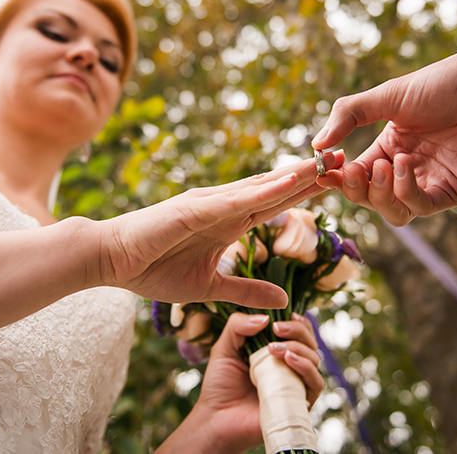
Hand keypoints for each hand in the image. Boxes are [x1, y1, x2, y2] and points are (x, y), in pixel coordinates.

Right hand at [97, 151, 344, 307]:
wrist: (112, 262)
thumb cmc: (154, 270)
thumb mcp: (212, 287)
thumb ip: (247, 289)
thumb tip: (285, 300)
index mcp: (230, 221)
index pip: (277, 203)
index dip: (307, 192)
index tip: (339, 182)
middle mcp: (224, 206)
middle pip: (276, 187)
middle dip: (310, 175)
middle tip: (344, 157)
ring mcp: (209, 204)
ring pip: (259, 187)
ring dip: (292, 175)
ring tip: (324, 162)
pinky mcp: (191, 209)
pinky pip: (232, 201)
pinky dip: (259, 192)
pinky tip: (284, 184)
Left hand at [158, 313, 322, 453]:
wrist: (216, 419)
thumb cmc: (220, 385)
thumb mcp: (224, 347)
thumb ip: (238, 326)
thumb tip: (266, 318)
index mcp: (277, 354)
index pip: (299, 333)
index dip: (298, 322)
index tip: (287, 314)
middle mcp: (290, 368)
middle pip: (310, 343)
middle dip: (298, 330)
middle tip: (277, 328)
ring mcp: (296, 386)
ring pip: (314, 359)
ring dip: (298, 348)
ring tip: (274, 349)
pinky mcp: (300, 403)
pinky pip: (315, 383)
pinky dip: (305, 367)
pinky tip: (288, 360)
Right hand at [311, 42, 456, 225]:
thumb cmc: (446, 83)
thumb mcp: (388, 95)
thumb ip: (349, 115)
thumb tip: (315, 144)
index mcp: (390, 148)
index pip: (355, 175)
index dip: (337, 178)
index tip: (321, 170)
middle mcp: (408, 169)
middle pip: (370, 198)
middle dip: (356, 189)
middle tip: (351, 169)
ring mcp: (430, 183)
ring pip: (392, 211)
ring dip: (381, 194)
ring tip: (386, 166)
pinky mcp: (453, 192)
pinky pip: (420, 206)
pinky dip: (406, 191)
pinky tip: (404, 165)